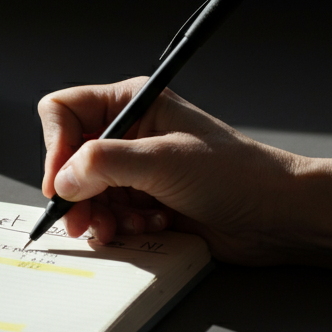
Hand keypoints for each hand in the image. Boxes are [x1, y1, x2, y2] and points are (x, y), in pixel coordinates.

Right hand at [38, 79, 331, 273]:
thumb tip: (62, 180)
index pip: (64, 112)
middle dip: (76, 193)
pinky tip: (150, 226)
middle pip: (68, 159)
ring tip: (124, 227)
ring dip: (100, 215)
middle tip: (82, 220)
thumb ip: (104, 163)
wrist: (275, 216)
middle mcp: (126, 133)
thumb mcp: (163, 161)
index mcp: (130, 104)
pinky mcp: (141, 201)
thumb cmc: (234, 174)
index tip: (61, 182)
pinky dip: (120, 227)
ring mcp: (133, 169)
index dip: (55, 146)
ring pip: (84, 193)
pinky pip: (106, 215)